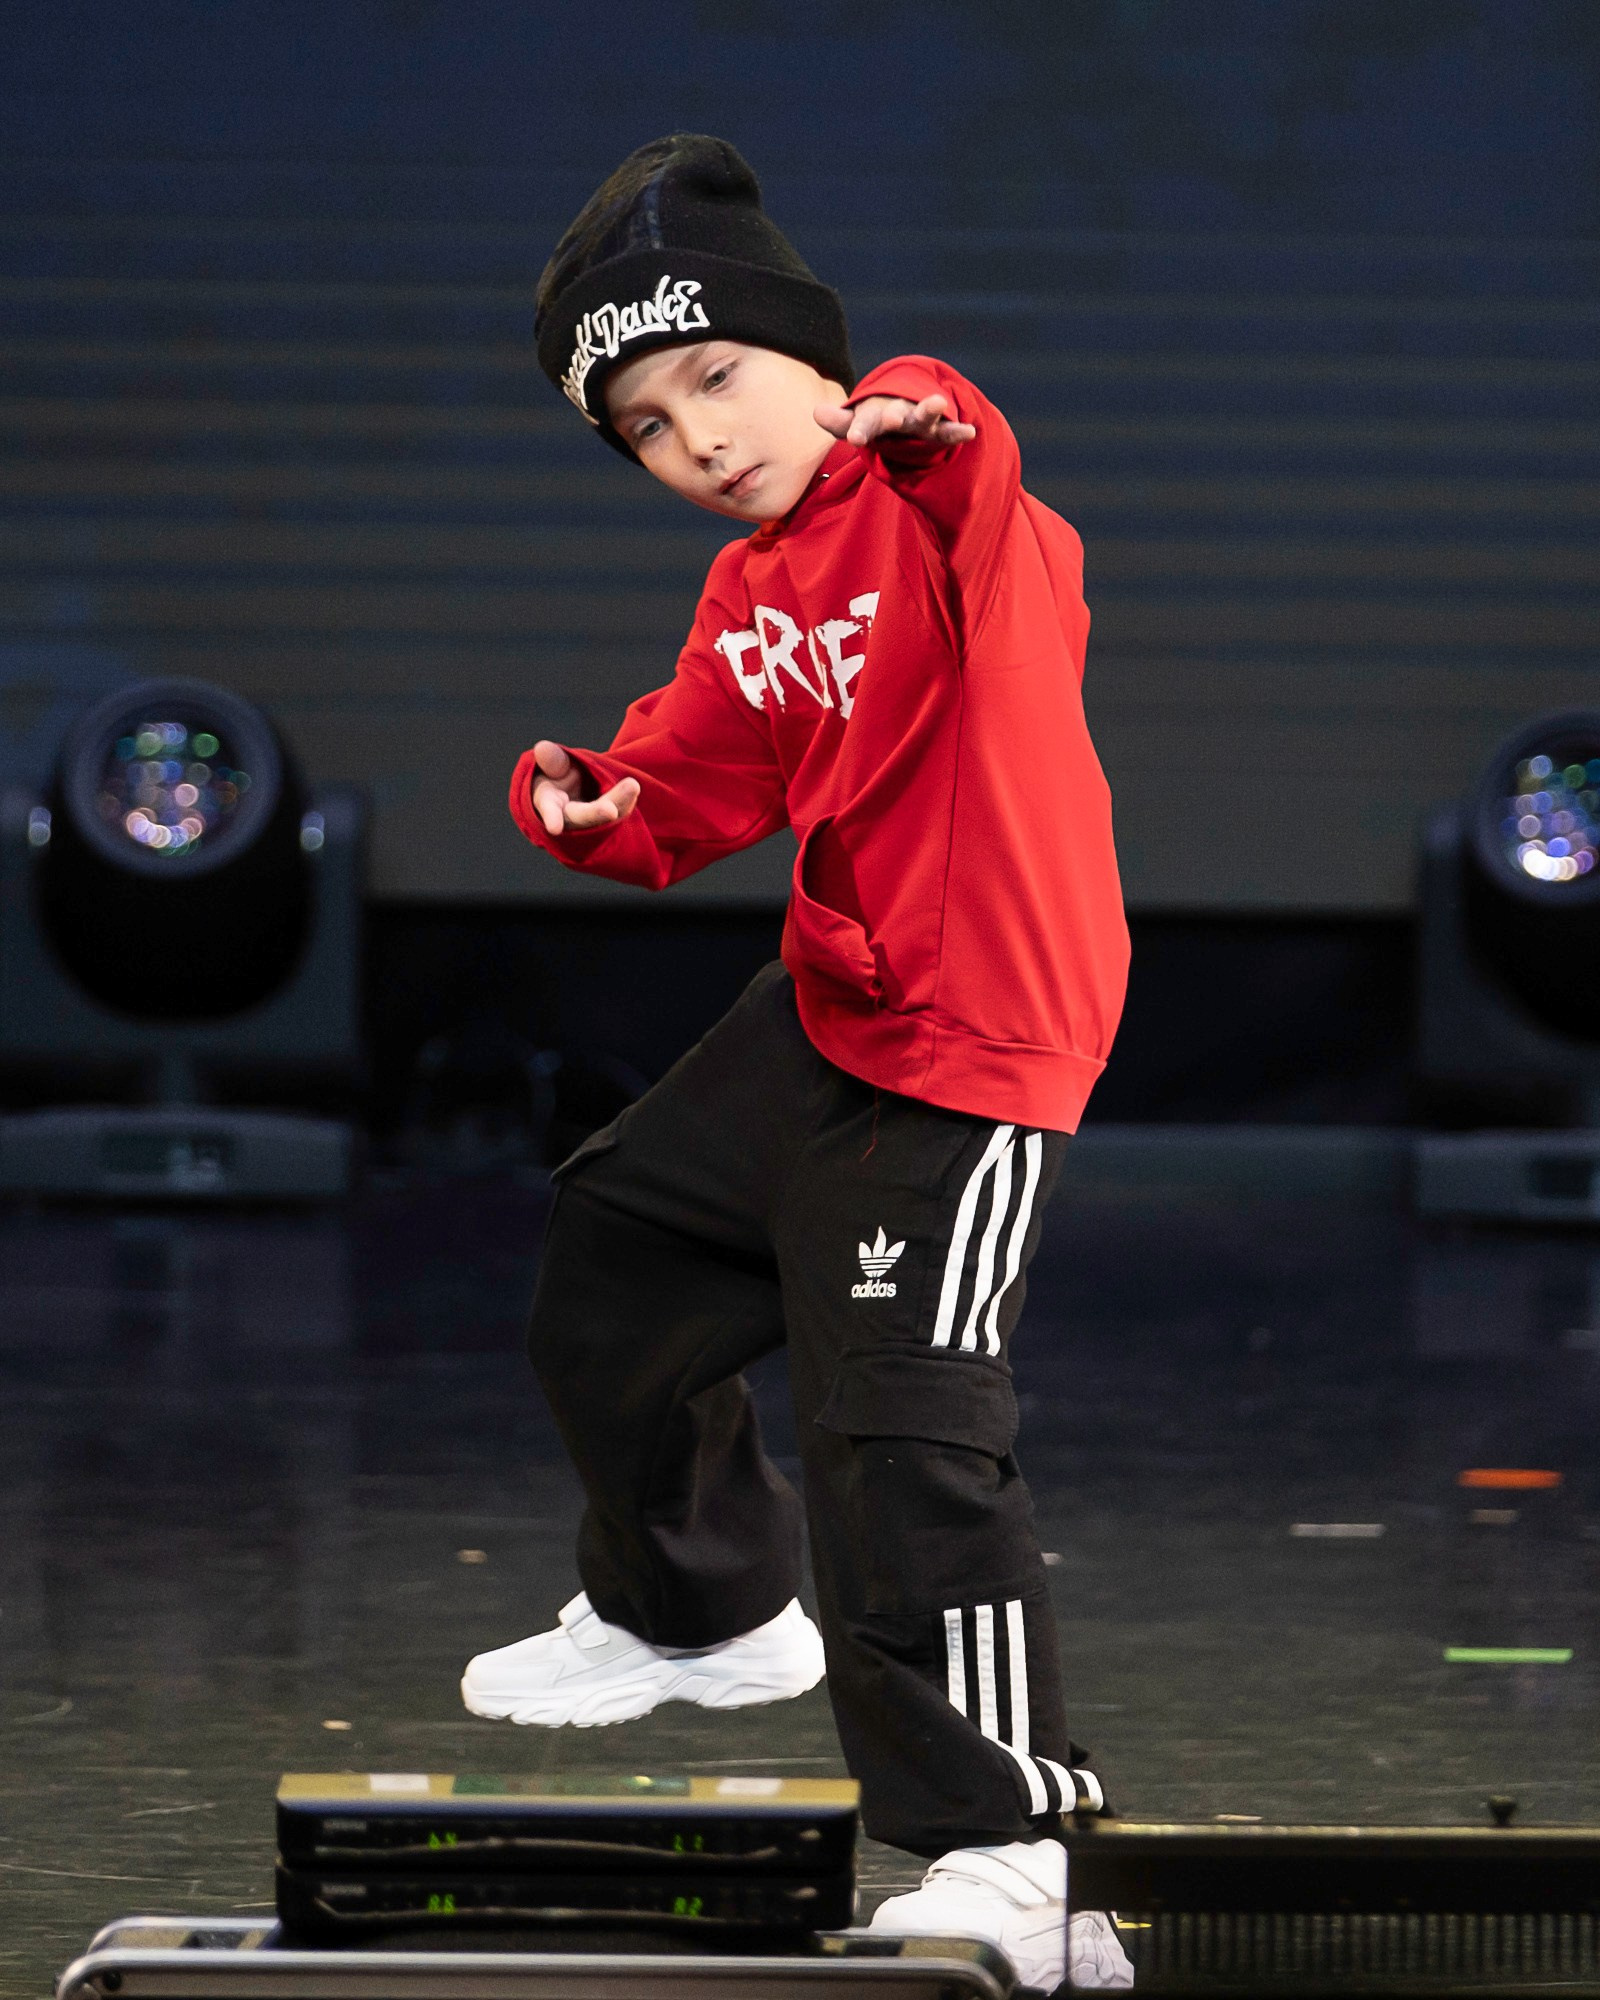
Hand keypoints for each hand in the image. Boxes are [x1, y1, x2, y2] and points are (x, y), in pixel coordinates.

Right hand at [530, 739, 639, 835]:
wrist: (570, 788)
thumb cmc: (555, 775)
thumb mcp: (549, 764)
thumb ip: (550, 759)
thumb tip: (542, 748)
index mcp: (548, 803)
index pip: (549, 811)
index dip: (552, 818)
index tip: (554, 829)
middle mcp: (569, 818)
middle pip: (583, 817)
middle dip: (596, 814)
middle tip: (611, 811)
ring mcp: (589, 821)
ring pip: (604, 816)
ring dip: (619, 804)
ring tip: (632, 786)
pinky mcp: (607, 819)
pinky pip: (618, 812)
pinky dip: (626, 803)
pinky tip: (633, 789)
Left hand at [813, 391, 975, 449]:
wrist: (901, 404)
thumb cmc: (874, 420)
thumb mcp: (855, 423)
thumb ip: (839, 423)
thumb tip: (816, 412)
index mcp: (874, 414)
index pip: (865, 422)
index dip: (859, 430)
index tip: (857, 439)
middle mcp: (898, 413)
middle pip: (895, 415)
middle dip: (893, 417)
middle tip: (893, 419)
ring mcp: (918, 420)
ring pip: (923, 415)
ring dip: (930, 408)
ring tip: (938, 402)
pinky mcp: (936, 430)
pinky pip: (947, 432)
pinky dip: (958, 431)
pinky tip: (970, 432)